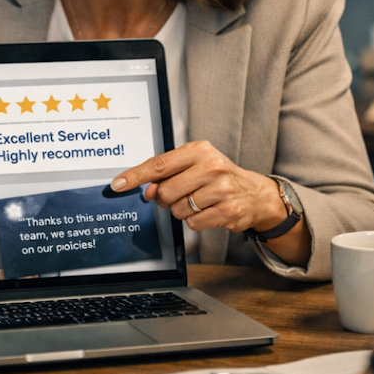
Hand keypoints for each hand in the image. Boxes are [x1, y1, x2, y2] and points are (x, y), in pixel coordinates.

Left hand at [111, 141, 286, 232]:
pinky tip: (207, 211)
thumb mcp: (194, 166)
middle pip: (165, 191)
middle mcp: (212, 167)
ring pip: (178, 209)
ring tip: (198, 201)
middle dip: (165, 199)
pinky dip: (194, 221)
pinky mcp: (227, 211)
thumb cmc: (218, 176)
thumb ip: (167, 175)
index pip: (159, 164)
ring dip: (181, 210)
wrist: (255, 194)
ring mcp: (221, 189)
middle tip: (178, 195)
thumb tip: (147, 191)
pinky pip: (193, 223)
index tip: (117, 184)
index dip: (135, 176)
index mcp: (199, 150)